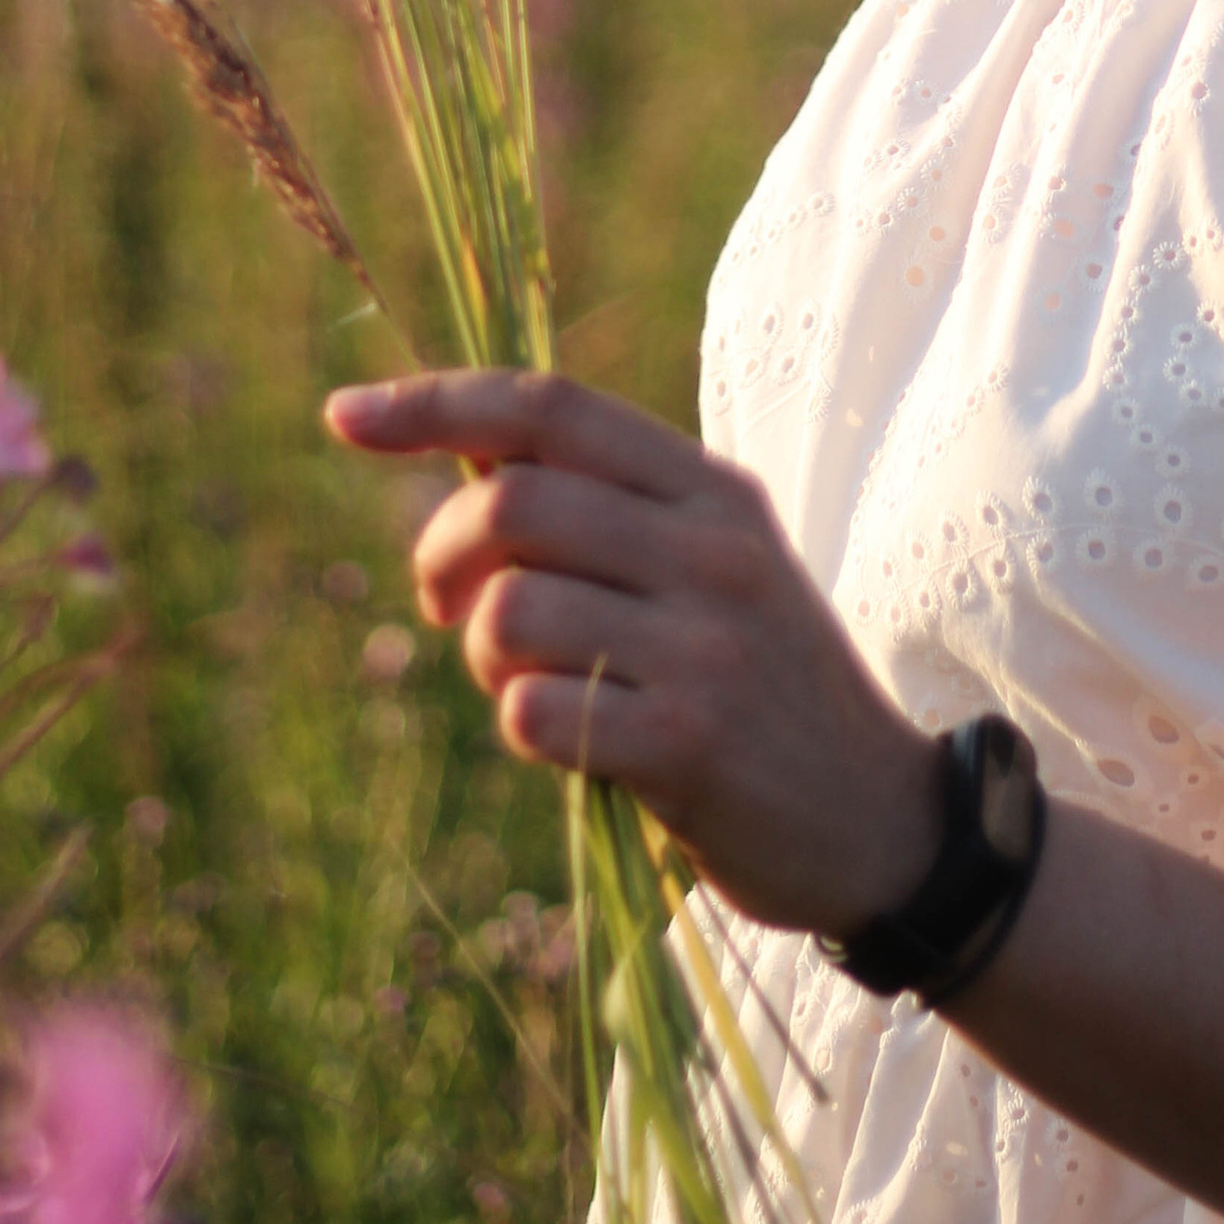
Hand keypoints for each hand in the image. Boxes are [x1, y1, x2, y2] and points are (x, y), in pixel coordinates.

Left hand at [324, 369, 941, 933]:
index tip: (345, 414)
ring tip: (526, 685)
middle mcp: (713, 550)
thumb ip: (605, 513)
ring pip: (510, 610)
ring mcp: (706, 646)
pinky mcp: (691, 746)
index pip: (553, 408)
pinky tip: (570, 741)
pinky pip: (536, 712)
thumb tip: (456, 469)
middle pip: (513, 500)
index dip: (438, 403)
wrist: (878, 820)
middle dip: (442, 553)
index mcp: (711, 489)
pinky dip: (522, 726)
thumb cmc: (760, 684)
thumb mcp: (710, 568)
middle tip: (444, 606)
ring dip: (485, 657)